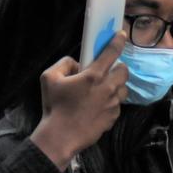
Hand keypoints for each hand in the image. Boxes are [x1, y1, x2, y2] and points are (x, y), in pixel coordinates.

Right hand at [28, 35, 128, 167]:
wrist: (61, 137)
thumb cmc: (54, 107)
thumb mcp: (49, 78)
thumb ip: (64, 63)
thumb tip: (76, 64)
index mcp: (93, 76)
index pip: (111, 52)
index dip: (118, 41)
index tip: (121, 35)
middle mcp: (107, 88)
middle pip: (124, 71)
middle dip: (119, 67)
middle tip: (108, 69)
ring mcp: (112, 104)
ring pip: (123, 89)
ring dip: (116, 85)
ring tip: (104, 89)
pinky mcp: (113, 118)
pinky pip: (117, 105)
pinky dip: (111, 102)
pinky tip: (99, 106)